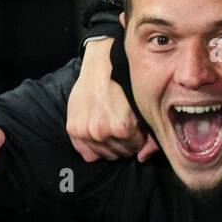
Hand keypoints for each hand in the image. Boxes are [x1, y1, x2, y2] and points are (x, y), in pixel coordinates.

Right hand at [66, 37, 156, 161]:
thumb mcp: (142, 107)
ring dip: (110, 145)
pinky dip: (93, 147)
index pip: (135, 148)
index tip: (136, 129)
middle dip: (125, 143)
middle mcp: (101, 132)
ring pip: (104, 154)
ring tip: (111, 128)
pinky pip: (86, 153)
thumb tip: (143, 157)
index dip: (138, 138)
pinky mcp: (74, 128)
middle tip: (123, 128)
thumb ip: (147, 135)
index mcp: (121, 128)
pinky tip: (99, 135)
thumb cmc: (125, 83)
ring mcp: (86, 131)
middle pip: (120, 153)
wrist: (102, 64)